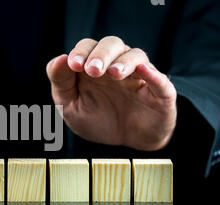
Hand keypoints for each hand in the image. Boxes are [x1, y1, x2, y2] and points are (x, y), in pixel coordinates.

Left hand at [47, 36, 176, 150]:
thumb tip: (59, 58)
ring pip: (136, 56)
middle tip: (92, 70)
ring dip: (124, 62)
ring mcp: (139, 77)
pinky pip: (160, 80)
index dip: (81, 52)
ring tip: (113, 73)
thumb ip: (61, 83)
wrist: (125, 144)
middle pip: (112, 44)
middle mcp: (117, 65)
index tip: (73, 64)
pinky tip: (143, 71)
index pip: (88, 46)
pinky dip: (153, 74)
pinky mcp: (159, 93)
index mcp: (94, 65)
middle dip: (101, 54)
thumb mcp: (70, 106)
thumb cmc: (96, 120)